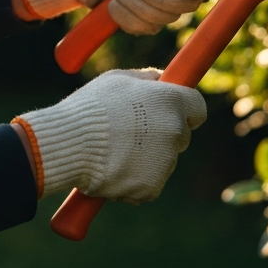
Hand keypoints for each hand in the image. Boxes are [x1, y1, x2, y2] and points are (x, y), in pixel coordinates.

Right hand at [12, 68, 205, 202]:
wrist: (69, 143)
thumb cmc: (91, 106)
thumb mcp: (118, 79)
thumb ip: (147, 78)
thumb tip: (162, 80)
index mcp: (171, 101)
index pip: (198, 108)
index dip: (183, 109)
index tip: (169, 110)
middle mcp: (175, 132)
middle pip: (181, 135)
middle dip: (163, 133)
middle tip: (132, 130)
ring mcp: (166, 163)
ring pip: (163, 159)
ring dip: (147, 156)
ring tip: (114, 148)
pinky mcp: (152, 188)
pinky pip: (149, 182)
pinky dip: (135, 178)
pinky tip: (112, 166)